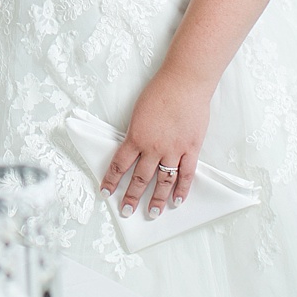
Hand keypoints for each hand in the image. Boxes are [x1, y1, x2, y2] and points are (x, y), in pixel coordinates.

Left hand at [100, 70, 211, 218]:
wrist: (184, 83)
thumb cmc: (160, 91)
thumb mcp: (138, 112)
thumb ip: (136, 132)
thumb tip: (134, 147)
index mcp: (136, 136)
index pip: (120, 164)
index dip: (112, 180)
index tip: (105, 193)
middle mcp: (153, 147)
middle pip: (140, 178)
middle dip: (131, 197)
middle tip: (125, 211)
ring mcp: (173, 150)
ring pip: (163, 181)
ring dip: (157, 199)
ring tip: (152, 213)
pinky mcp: (191, 149)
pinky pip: (186, 174)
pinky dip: (182, 189)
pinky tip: (177, 201)